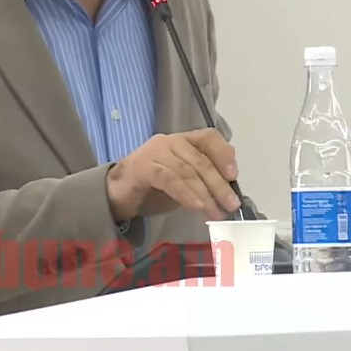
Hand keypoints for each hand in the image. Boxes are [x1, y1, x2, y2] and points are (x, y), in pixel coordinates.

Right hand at [105, 128, 240, 221]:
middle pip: (200, 160)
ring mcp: (155, 151)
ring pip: (186, 170)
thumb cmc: (153, 187)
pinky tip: (195, 206)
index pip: (209, 138)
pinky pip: (168, 179)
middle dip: (218, 184)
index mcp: (184, 141)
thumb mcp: (184, 182)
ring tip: (215, 212)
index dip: (223, 154)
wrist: (116, 191)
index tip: (234, 175)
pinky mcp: (142, 166)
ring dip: (204, 193)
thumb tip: (229, 195)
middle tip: (231, 205)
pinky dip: (184, 193)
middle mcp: (170, 141)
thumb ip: (203, 182)